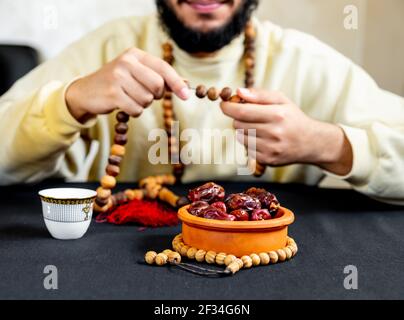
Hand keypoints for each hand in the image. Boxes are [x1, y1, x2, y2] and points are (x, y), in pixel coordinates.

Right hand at [65, 47, 189, 122]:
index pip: (163, 67)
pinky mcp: (112, 93)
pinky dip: (134, 112)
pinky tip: (123, 105)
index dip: (176, 82)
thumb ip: (159, 77)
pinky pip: (136, 109)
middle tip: (143, 94)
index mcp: (135, 55)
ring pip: (147, 99)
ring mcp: (118, 77)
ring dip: (142, 104)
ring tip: (129, 98)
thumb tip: (185, 84)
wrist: (86, 92)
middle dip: (155, 95)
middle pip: (157, 85)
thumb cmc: (117, 84)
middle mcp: (126, 62)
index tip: (186, 95)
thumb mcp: (136, 74)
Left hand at [220, 88, 352, 175]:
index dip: (228, 108)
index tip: (223, 105)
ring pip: (240, 137)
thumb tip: (238, 92)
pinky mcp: (268, 160)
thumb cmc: (293, 118)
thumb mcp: (281, 100)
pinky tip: (263, 140)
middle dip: (238, 118)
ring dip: (244, 131)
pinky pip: (247, 149)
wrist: (311, 142)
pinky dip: (250, 143)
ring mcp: (271, 148)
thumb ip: (259, 95)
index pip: (242, 112)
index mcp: (277, 115)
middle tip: (249, 116)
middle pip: (238, 124)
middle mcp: (274, 133)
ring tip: (259, 128)